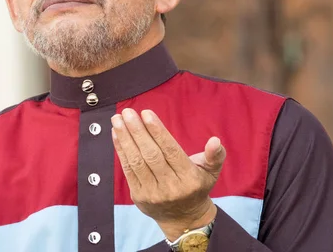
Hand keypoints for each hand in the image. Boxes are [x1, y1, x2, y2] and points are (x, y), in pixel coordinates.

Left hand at [111, 108, 225, 240]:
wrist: (183, 219)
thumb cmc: (197, 187)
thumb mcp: (211, 172)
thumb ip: (215, 155)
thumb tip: (215, 141)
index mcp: (189, 178)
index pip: (171, 151)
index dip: (157, 132)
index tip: (146, 113)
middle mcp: (170, 187)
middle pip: (151, 155)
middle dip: (137, 132)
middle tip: (127, 112)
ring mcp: (153, 193)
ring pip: (137, 162)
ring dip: (125, 138)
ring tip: (118, 119)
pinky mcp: (139, 196)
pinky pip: (128, 170)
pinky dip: (121, 150)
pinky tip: (116, 134)